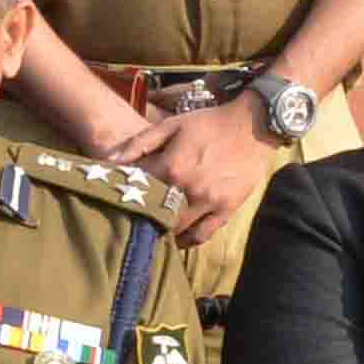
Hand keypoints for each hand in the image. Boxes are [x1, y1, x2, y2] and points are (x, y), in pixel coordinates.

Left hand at [114, 97, 276, 236]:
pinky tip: (178, 238)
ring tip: (152, 229)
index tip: (118, 197)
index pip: (138, 189)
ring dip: (163, 231)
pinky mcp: (227, 209)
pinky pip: (203, 234)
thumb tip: (110, 161)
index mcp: (171, 166)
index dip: (125, 194)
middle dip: (141, 218)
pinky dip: (188, 240)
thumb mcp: (171, 125)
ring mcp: (209, 201)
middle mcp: (189, 188)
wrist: (253, 124)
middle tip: (132, 219)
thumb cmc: (208, 123)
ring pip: (178, 228)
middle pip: (155, 214)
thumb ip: (139, 143)